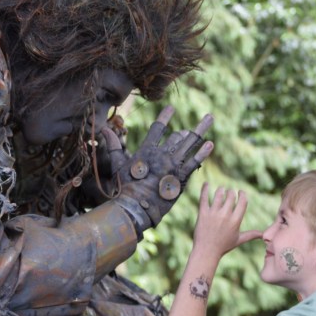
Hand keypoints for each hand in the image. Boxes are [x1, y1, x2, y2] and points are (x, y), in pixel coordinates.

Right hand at [115, 106, 213, 229]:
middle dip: (183, 134)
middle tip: (187, 132)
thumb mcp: (117, 165)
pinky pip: (194, 161)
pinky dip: (203, 152)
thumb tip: (104, 129)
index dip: (165, 117)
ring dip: (201, 130)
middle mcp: (162, 154)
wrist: (135, 207)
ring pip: (190, 143)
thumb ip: (114, 146)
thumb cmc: (123, 188)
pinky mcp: (181, 177)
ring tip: (209, 118)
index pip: (157, 128)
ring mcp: (173, 165)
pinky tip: (210, 144)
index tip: (171, 108)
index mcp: (147, 150)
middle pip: (177, 137)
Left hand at [193, 183, 261, 260]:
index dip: (242, 194)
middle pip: (231, 196)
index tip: (241, 192)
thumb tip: (264, 235)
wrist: (206, 251)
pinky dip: (205, 189)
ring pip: (218, 194)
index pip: (242, 201)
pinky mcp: (203, 213)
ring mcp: (213, 214)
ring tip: (221, 190)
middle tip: (229, 192)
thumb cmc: (223, 246)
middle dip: (231, 192)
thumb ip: (251, 235)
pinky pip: (204, 197)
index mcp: (236, 221)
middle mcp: (225, 215)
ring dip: (221, 190)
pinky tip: (206, 183)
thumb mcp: (239, 240)